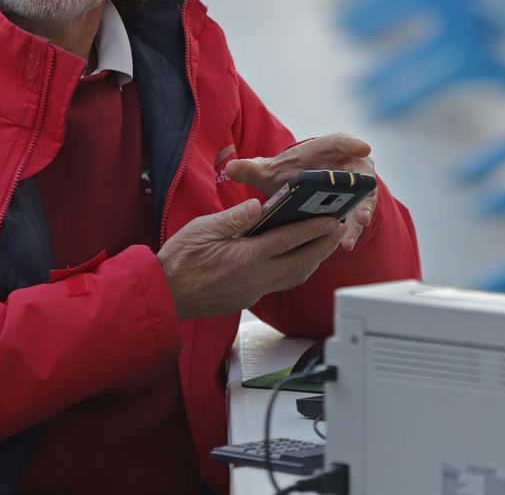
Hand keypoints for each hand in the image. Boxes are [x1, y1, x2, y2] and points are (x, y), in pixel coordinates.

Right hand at [156, 200, 344, 319]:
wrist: (165, 296)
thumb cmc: (179, 260)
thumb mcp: (202, 230)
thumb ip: (234, 218)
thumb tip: (259, 205)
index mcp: (246, 257)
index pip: (289, 240)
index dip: (314, 228)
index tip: (332, 219)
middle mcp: (255, 278)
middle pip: (302, 262)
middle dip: (324, 245)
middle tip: (339, 229)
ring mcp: (253, 291)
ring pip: (295, 277)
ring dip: (314, 260)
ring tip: (326, 243)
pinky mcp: (248, 298)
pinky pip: (282, 284)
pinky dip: (297, 270)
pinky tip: (298, 260)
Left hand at [226, 133, 378, 251]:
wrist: (300, 188)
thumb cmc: (289, 175)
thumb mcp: (271, 172)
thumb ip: (252, 169)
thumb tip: (231, 168)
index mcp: (325, 151)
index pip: (339, 142)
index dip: (351, 144)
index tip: (364, 148)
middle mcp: (345, 166)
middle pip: (357, 171)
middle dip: (361, 182)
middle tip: (363, 186)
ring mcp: (354, 188)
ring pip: (362, 197)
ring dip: (361, 210)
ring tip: (360, 221)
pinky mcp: (356, 208)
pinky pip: (358, 218)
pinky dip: (353, 230)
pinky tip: (346, 244)